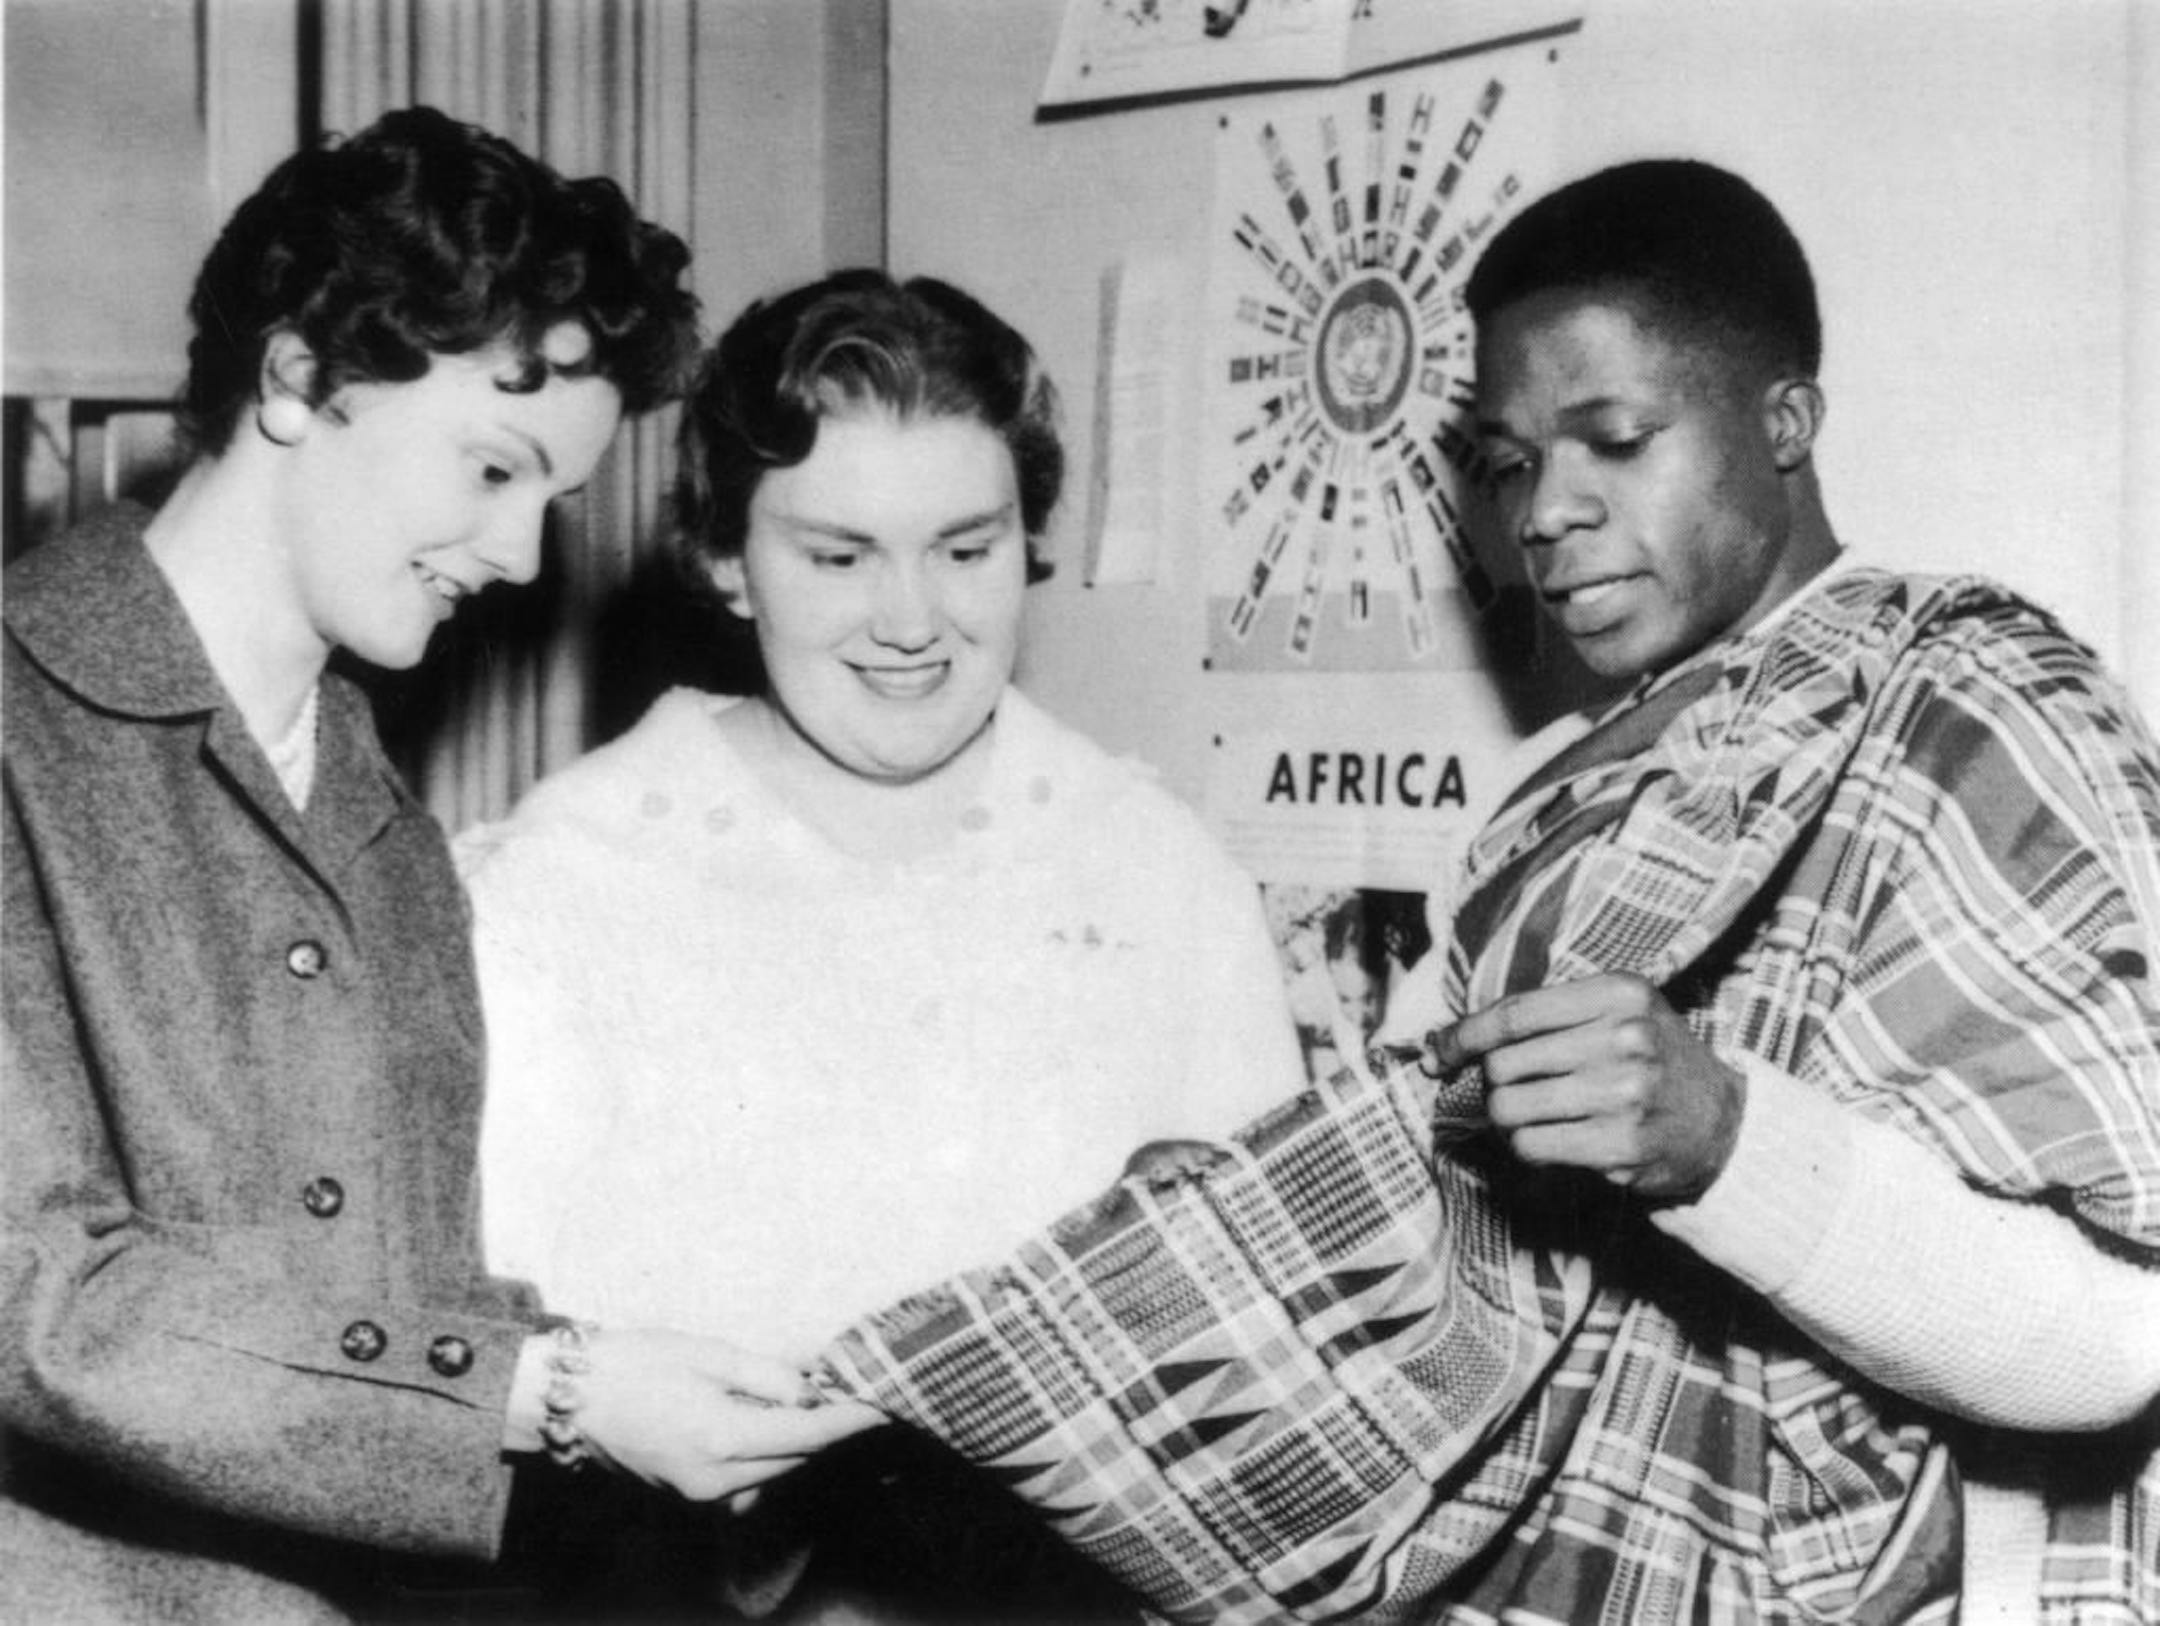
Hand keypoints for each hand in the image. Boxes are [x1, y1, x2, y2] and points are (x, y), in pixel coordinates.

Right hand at [567, 1328, 883, 1500]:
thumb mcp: (710, 1354)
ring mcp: (703, 1494)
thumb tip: (814, 1388)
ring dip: (799, 1439)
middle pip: (799, 1458)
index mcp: (724, 1440)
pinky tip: (764, 1418)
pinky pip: (749, 1478)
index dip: (852, 1419)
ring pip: (777, 1470)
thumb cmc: (635, 1363)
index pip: (811, 1435)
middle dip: (829, 1427)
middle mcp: (718, 1480)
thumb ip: (769, 1375)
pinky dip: (768, 1452)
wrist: (571, 1397)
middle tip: (851, 1387)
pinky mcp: (692, 1494)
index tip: (885, 1402)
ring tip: (809, 1397)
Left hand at [1422, 973, 1744, 1200]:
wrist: (1723, 1121)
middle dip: (1496, 1082)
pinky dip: (1528, 1147)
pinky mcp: (1623, 1144)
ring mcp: (1627, 1092)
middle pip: (1504, 1063)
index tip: (1440, 1052)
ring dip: (1508, 1119)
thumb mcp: (1614, 1013)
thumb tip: (1440, 1044)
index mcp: (1619, 992)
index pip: (1513, 1013)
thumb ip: (1540, 1017)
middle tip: (1518, 1089)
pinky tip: (1552, 1140)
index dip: (1463, 1036)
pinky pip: (1532, 1145)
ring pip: (1510, 1107)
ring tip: (1535, 1116)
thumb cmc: (1650, 1060)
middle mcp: (1625, 1037)